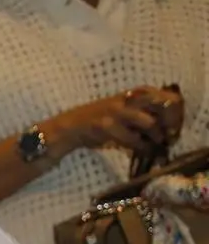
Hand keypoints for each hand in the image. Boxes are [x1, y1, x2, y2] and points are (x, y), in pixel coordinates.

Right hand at [48, 87, 184, 156]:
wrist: (71, 126)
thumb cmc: (99, 119)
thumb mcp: (122, 108)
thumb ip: (142, 111)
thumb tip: (166, 123)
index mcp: (133, 93)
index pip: (165, 96)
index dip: (173, 111)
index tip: (171, 125)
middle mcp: (126, 98)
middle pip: (161, 107)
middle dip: (167, 125)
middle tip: (165, 137)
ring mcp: (116, 111)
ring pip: (149, 123)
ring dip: (155, 137)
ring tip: (155, 145)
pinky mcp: (107, 126)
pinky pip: (132, 139)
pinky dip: (141, 147)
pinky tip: (143, 150)